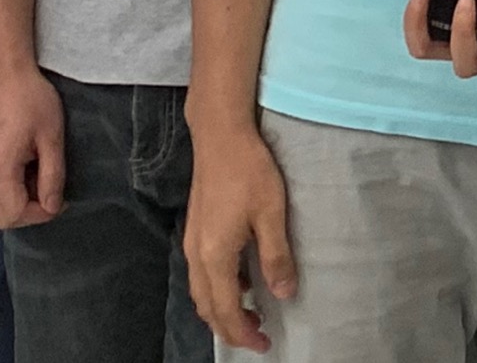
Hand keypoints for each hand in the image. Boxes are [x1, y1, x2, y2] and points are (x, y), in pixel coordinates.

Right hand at [0, 67, 67, 228]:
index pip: (14, 214)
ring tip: (39, 177)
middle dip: (29, 213)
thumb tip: (53, 207)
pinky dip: (9, 193)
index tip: (60, 198)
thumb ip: (52, 176)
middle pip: (0, 218)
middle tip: (50, 191)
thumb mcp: (51, 138)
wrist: (6, 77)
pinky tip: (26, 170)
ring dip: (19, 203)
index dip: (41, 213)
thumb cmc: (32, 101)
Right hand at [185, 122, 296, 352]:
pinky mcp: (196, 230)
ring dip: (222, 310)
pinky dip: (217, 290)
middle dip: (230, 328)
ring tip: (250, 315)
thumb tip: (284, 295)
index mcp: (215, 256)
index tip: (265, 344)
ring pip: (201, 292)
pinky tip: (239, 282)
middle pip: (207, 307)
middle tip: (258, 337)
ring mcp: (192, 242)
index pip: (226, 309)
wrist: (220, 136)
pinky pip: (201, 275)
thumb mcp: (272, 213)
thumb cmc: (249, 171)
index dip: (244, 332)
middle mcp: (196, 255)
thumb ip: (276, 257)